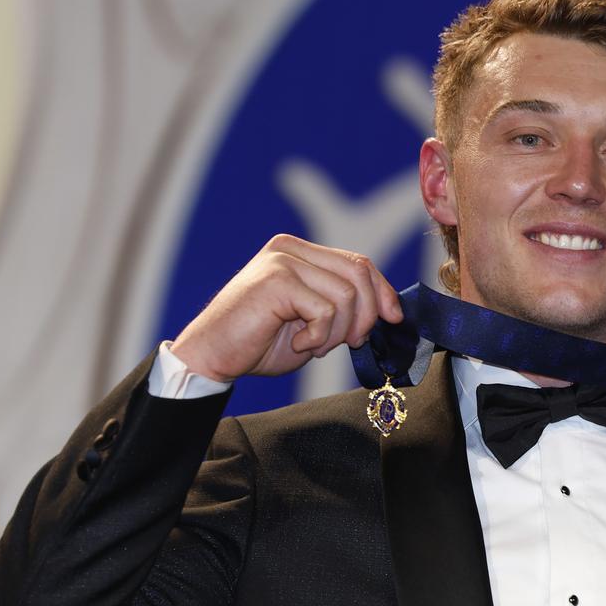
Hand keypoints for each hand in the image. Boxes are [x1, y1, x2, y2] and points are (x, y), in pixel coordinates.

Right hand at [169, 234, 403, 382]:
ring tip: (312, 345)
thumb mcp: (313, 320)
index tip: (393, 318)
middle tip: (351, 342)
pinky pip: (326, 310)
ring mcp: (282, 261)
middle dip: (366, 314)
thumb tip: (388, 309)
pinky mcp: (277, 280)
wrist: (213, 356)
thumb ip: (342, 306)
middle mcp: (290, 248)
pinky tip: (297, 343)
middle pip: (359, 272)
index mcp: (299, 251)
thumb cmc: (259, 342)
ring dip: (338, 332)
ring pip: (346, 295)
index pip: (358, 262)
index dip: (382, 291)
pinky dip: (320, 336)